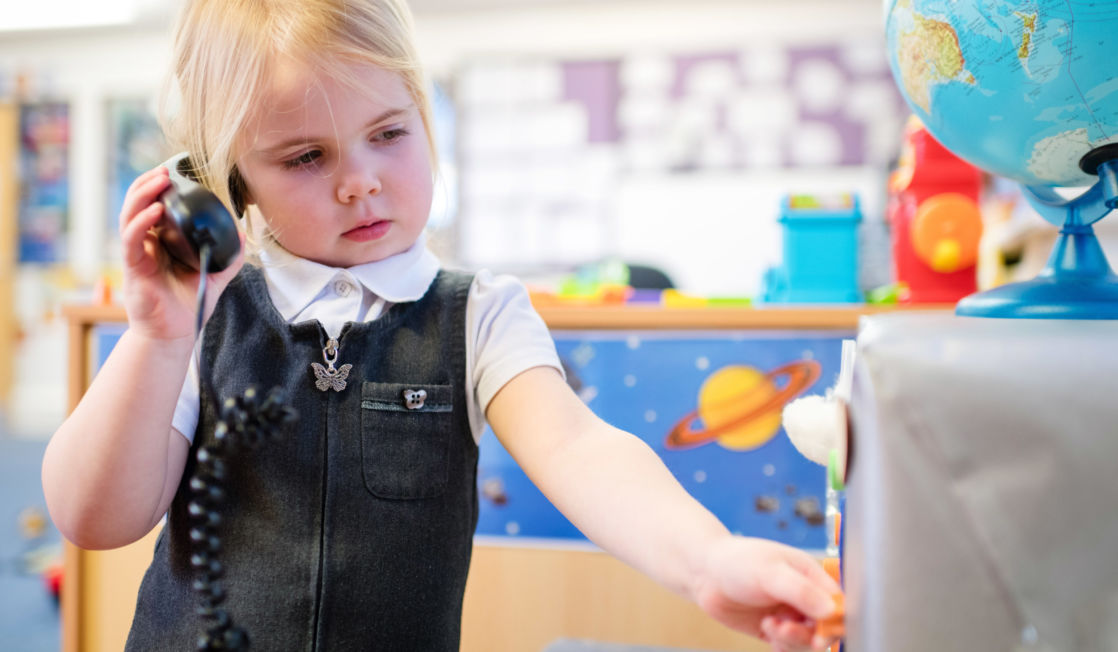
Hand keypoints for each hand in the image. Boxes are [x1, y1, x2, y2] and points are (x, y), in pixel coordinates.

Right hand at [119, 165, 243, 341]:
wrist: (174, 333)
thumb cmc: (188, 303)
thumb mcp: (214, 275)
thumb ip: (229, 257)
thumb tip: (245, 235)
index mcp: (161, 241)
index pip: (153, 205)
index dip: (157, 187)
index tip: (172, 172)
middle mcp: (146, 243)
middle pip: (137, 204)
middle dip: (148, 184)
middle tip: (164, 170)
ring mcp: (138, 254)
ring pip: (130, 216)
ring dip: (142, 195)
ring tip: (159, 181)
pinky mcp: (134, 268)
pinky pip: (132, 240)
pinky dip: (141, 223)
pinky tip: (156, 211)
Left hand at [691, 536, 841, 650]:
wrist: (704, 572)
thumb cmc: (737, 561)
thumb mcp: (770, 572)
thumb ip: (801, 591)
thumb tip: (831, 611)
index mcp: (812, 575)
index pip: (839, 604)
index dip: (834, 622)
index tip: (819, 632)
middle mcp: (805, 596)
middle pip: (826, 628)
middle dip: (809, 634)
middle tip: (785, 628)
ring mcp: (791, 614)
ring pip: (809, 641)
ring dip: (792, 640)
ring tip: (770, 625)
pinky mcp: (775, 629)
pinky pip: (791, 647)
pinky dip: (784, 647)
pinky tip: (769, 633)